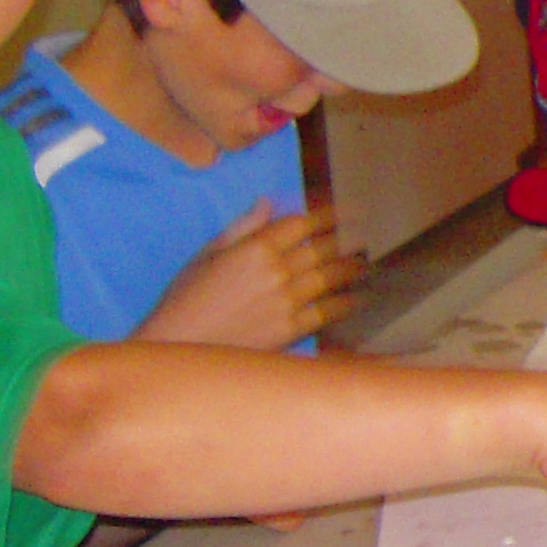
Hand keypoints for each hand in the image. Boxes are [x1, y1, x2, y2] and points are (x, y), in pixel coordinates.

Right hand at [133, 200, 360, 352]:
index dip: (327, 214)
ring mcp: (286, 301)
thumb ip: (243, 227)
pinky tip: (357, 297)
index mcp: (254, 248)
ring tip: (365, 259)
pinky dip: (345, 302)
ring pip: (330, 276)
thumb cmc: (186, 299)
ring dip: (352, 266)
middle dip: (348, 236)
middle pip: (323, 247)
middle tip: (367, 230)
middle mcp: (276, 270)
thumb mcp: (207, 255)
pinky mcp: (290, 329)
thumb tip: (269, 203)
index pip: (301, 223)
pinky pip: (327, 311)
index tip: (344, 209)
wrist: (178, 344)